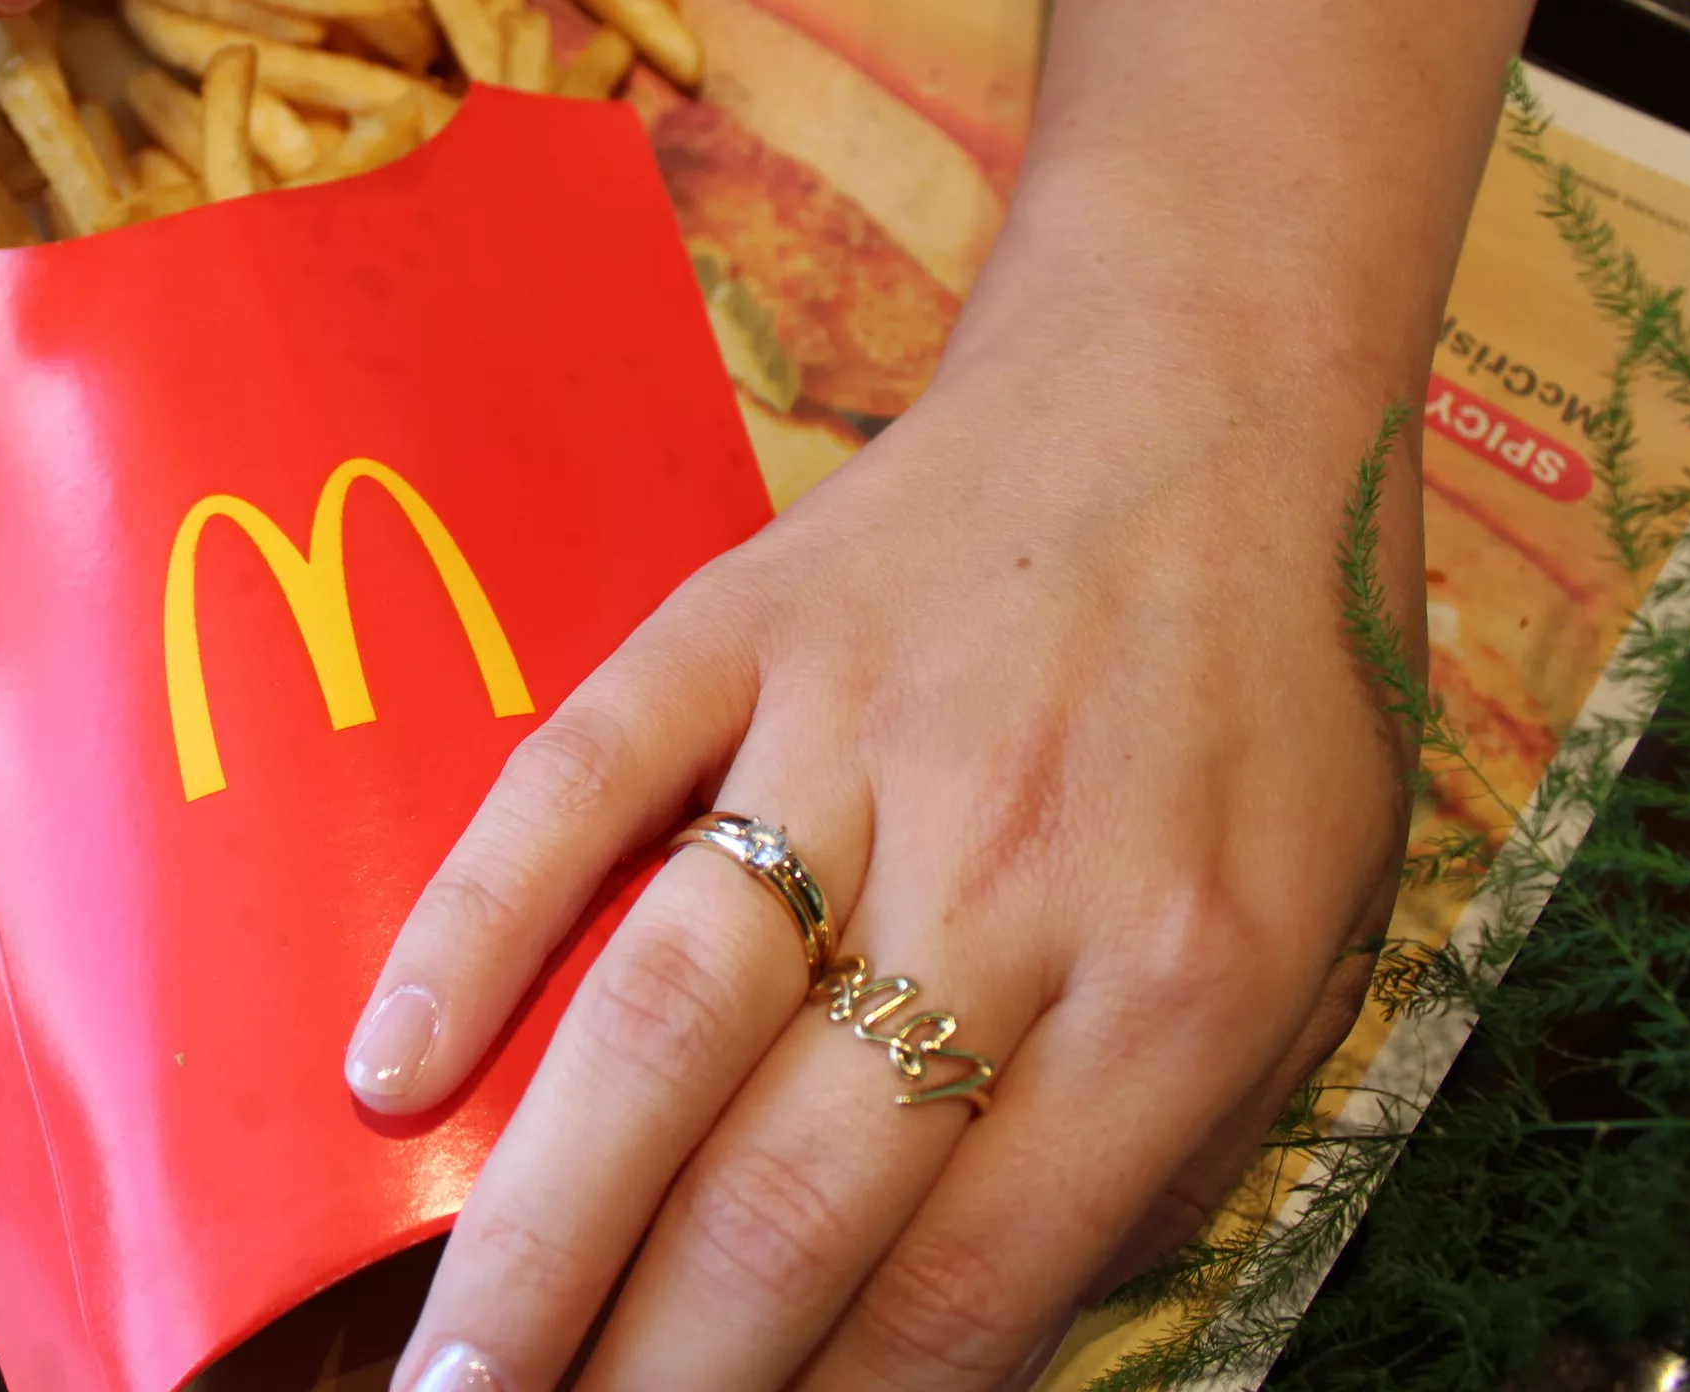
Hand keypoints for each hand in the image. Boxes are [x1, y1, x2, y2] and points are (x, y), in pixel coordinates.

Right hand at [348, 263, 1415, 1391]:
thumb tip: (958, 1334)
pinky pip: (573, 783)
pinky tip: (388, 1070)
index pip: (967, 1281)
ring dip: (545, 1218)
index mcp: (1174, 983)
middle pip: (796, 1184)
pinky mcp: (730, 626)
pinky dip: (472, 926)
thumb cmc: (1253, 692)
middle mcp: (1007, 873)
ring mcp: (846, 737)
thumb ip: (1148, 1141)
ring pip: (668, 1014)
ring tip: (452, 1371)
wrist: (1197, 395)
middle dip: (660, 1367)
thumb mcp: (1301, 939)